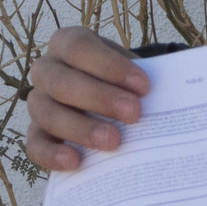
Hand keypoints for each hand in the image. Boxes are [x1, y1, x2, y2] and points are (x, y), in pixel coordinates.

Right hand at [24, 27, 151, 172]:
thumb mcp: (128, 70)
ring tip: (113, 141)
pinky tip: (75, 161)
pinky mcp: (35, 135)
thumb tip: (171, 95)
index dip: (109, 66)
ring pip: (48, 114)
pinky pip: (35, 145)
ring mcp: (38, 103)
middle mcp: (46, 70)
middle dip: (100, 98)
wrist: (108, 98)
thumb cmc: (119, 80)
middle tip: (134, 113)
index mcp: (66, 43)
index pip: (79, 48)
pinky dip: (53, 154)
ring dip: (81, 128)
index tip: (143, 85)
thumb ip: (140, 79)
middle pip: (63, 82)